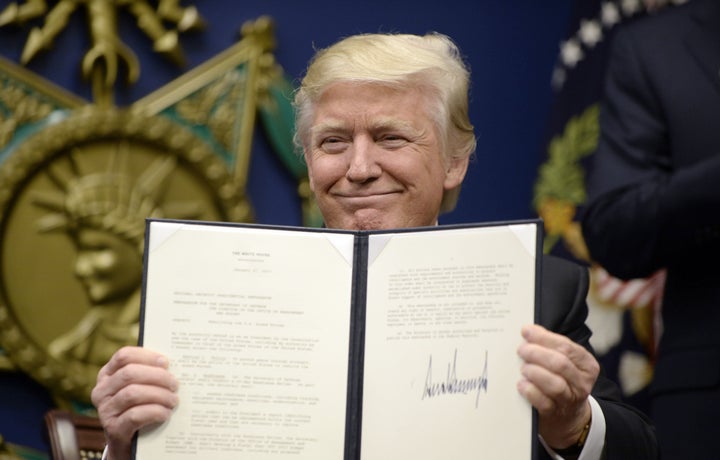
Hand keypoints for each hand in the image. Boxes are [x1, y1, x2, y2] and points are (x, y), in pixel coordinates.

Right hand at [91, 346, 178, 459]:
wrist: (129, 442)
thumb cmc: (139, 406)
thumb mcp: (140, 387)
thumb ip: (149, 373)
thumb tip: (173, 363)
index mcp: (107, 374)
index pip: (124, 356)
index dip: (146, 356)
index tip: (165, 362)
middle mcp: (102, 391)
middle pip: (129, 374)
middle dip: (157, 376)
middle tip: (175, 384)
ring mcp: (105, 410)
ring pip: (132, 394)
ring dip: (159, 395)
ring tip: (173, 400)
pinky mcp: (113, 429)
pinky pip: (135, 416)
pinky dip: (154, 412)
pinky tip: (166, 413)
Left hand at [516, 324, 598, 448]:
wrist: (567, 415)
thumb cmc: (562, 380)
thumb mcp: (565, 362)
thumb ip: (551, 347)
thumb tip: (528, 331)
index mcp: (587, 365)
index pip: (566, 347)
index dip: (544, 338)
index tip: (526, 331)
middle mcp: (582, 383)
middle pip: (560, 364)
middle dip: (537, 354)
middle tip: (521, 350)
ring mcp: (570, 400)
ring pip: (555, 384)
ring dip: (535, 372)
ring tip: (523, 368)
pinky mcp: (555, 413)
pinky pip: (544, 402)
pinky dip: (531, 391)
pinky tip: (522, 384)